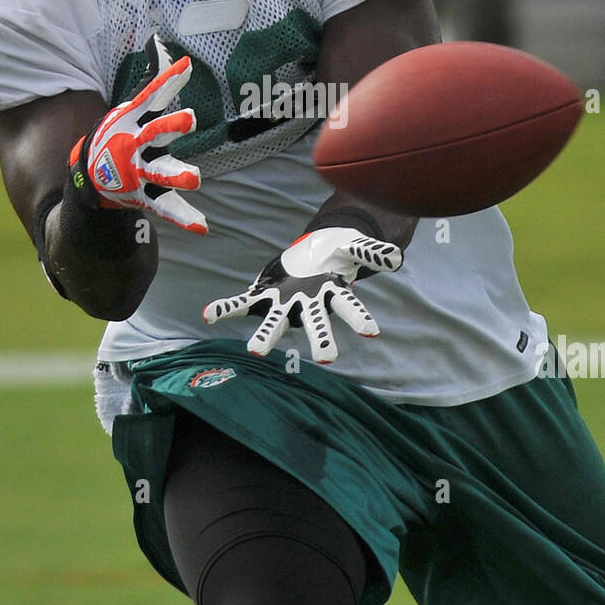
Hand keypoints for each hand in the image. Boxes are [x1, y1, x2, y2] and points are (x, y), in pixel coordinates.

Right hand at [69, 36, 206, 233]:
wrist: (91, 176)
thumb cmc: (120, 135)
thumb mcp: (134, 107)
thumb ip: (155, 79)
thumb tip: (159, 40)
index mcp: (136, 121)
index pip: (154, 96)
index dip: (170, 80)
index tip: (187, 66)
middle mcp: (138, 145)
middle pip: (156, 133)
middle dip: (172, 126)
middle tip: (191, 119)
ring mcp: (141, 172)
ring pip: (160, 173)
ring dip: (176, 175)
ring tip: (195, 178)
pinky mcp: (146, 195)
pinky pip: (166, 208)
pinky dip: (183, 217)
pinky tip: (203, 225)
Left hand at [203, 227, 402, 362]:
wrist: (314, 251)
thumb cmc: (337, 251)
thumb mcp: (353, 245)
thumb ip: (371, 251)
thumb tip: (395, 258)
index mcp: (332, 292)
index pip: (349, 307)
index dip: (360, 318)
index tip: (372, 332)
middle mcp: (308, 304)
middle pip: (316, 324)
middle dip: (321, 340)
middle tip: (327, 359)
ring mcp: (283, 302)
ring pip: (275, 322)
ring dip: (266, 336)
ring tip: (256, 351)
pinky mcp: (262, 295)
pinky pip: (243, 304)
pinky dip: (227, 308)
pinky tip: (209, 314)